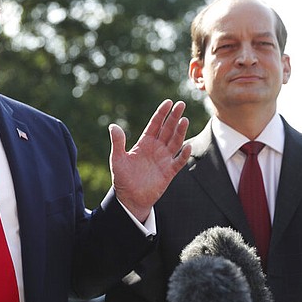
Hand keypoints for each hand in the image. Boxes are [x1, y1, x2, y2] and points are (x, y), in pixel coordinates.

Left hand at [109, 100, 190, 221]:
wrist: (130, 198)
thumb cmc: (123, 179)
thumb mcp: (117, 159)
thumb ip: (118, 143)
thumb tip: (113, 126)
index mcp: (145, 143)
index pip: (155, 124)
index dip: (161, 113)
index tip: (169, 102)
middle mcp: (156, 148)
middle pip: (167, 129)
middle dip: (174, 117)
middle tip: (181, 104)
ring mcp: (164, 159)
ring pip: (175, 142)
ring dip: (180, 132)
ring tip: (185, 120)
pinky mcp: (169, 172)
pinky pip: (178, 161)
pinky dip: (184, 155)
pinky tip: (188, 147)